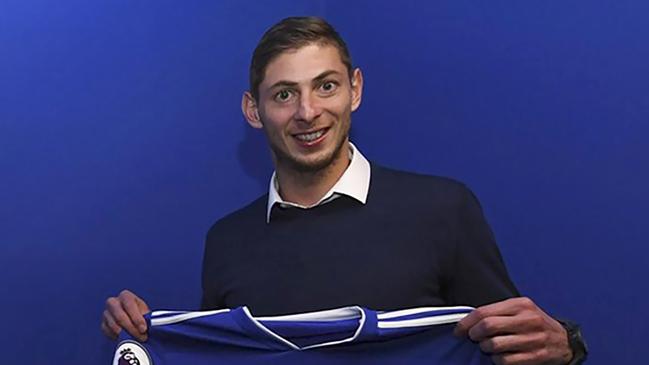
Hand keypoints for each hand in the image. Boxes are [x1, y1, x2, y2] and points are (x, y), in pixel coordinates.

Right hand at [101, 289, 149, 341]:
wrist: (133, 322)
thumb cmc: (142, 315)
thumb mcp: (146, 313)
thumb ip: (147, 317)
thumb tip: (149, 324)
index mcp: (126, 296)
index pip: (129, 304)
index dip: (137, 318)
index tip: (144, 329)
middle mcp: (113, 302)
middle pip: (120, 316)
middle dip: (132, 328)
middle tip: (142, 337)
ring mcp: (106, 313)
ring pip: (114, 325)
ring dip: (126, 335)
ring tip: (136, 340)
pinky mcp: (103, 324)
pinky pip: (108, 332)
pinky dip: (118, 337)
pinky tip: (126, 339)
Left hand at [454, 297, 571, 364]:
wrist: (564, 340)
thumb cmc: (534, 324)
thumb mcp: (519, 310)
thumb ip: (497, 312)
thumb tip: (467, 322)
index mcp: (520, 304)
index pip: (484, 312)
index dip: (466, 323)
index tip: (459, 330)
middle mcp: (527, 319)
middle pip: (487, 327)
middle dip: (474, 335)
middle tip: (474, 338)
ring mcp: (533, 338)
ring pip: (494, 345)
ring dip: (486, 349)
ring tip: (488, 347)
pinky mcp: (537, 356)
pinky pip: (505, 360)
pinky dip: (497, 360)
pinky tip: (500, 356)